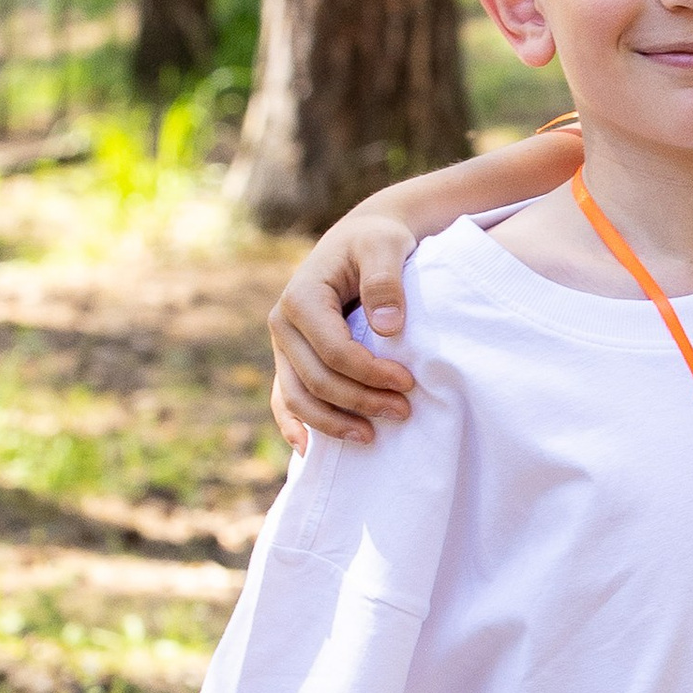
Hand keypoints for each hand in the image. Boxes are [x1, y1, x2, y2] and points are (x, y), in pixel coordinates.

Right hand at [268, 211, 418, 447]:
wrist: (361, 242)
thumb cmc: (376, 242)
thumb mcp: (385, 246)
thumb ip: (385, 280)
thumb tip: (386, 327)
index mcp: (301, 297)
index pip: (333, 350)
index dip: (370, 373)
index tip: (409, 383)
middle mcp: (283, 324)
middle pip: (316, 380)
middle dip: (360, 402)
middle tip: (404, 412)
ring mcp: (284, 346)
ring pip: (298, 398)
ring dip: (333, 424)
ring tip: (372, 438)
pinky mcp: (291, 360)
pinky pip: (285, 399)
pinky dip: (295, 425)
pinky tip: (309, 451)